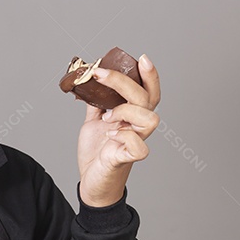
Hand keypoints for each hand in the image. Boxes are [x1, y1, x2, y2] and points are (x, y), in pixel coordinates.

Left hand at [76, 54, 160, 206]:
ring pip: (150, 119)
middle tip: (99, 73)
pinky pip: (140, 147)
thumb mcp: (93, 121)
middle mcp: (137, 127)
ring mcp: (134, 142)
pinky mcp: (127, 159)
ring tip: (106, 118)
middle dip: (122, 81)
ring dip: (125, 111)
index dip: (150, 76)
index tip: (142, 58)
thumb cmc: (97, 153)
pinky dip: (124, 137)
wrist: (91, 182)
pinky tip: (110, 136)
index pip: (149, 92)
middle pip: (145, 98)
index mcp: (132, 116)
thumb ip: (96, 103)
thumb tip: (89, 82)